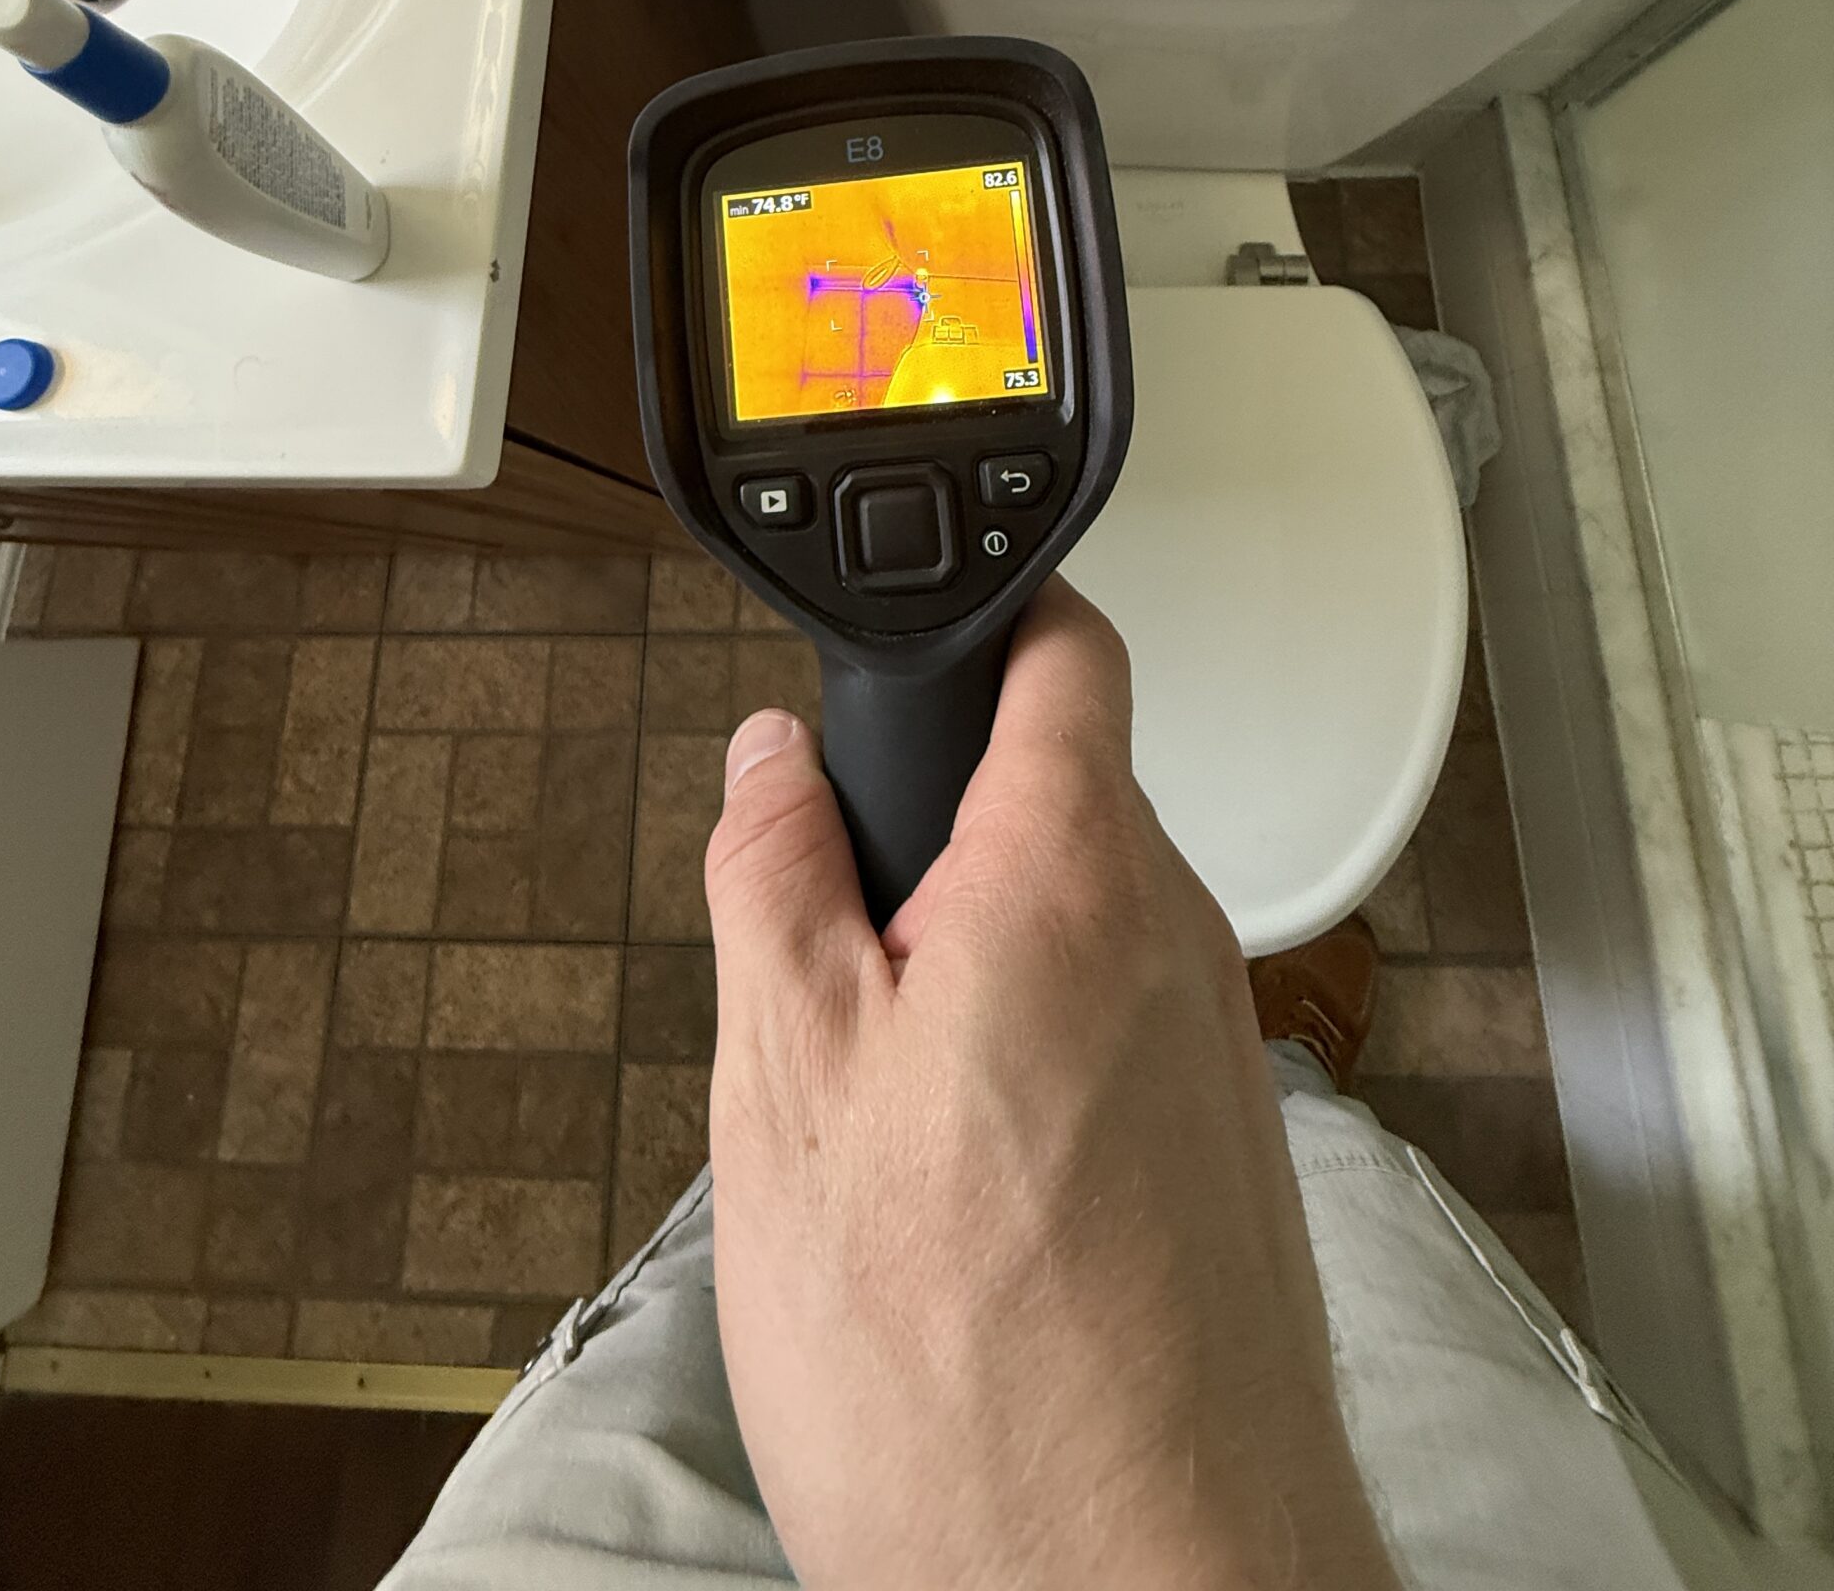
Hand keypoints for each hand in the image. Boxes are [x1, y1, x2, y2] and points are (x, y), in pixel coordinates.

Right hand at [704, 578, 1398, 1590]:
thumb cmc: (976, 1382)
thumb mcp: (789, 1088)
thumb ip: (776, 884)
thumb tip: (770, 762)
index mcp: (1075, 878)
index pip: (1066, 647)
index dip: (980, 619)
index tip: (910, 654)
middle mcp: (1179, 944)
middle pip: (1053, 803)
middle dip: (935, 855)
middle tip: (838, 978)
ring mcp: (1218, 1054)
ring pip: (1073, 937)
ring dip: (972, 985)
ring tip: (889, 1134)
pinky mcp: (1231, 1156)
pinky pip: (1113, 1046)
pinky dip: (1029, 1079)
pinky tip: (962, 1210)